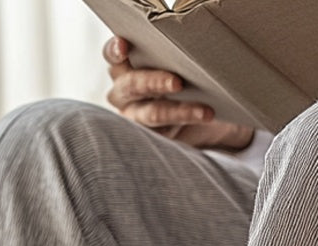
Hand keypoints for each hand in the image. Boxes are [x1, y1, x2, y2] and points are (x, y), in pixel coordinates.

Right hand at [103, 36, 254, 149]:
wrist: (198, 112)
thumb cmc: (180, 77)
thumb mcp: (173, 60)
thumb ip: (170, 51)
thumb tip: (194, 35)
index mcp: (123, 67)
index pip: (112, 56)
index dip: (115, 51)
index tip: (125, 46)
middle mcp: (123, 93)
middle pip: (132, 86)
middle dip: (154, 82)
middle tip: (177, 83)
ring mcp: (135, 117)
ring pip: (151, 114)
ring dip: (178, 111)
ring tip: (204, 111)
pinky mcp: (151, 137)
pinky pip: (166, 132)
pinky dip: (187, 122)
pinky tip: (205, 116)